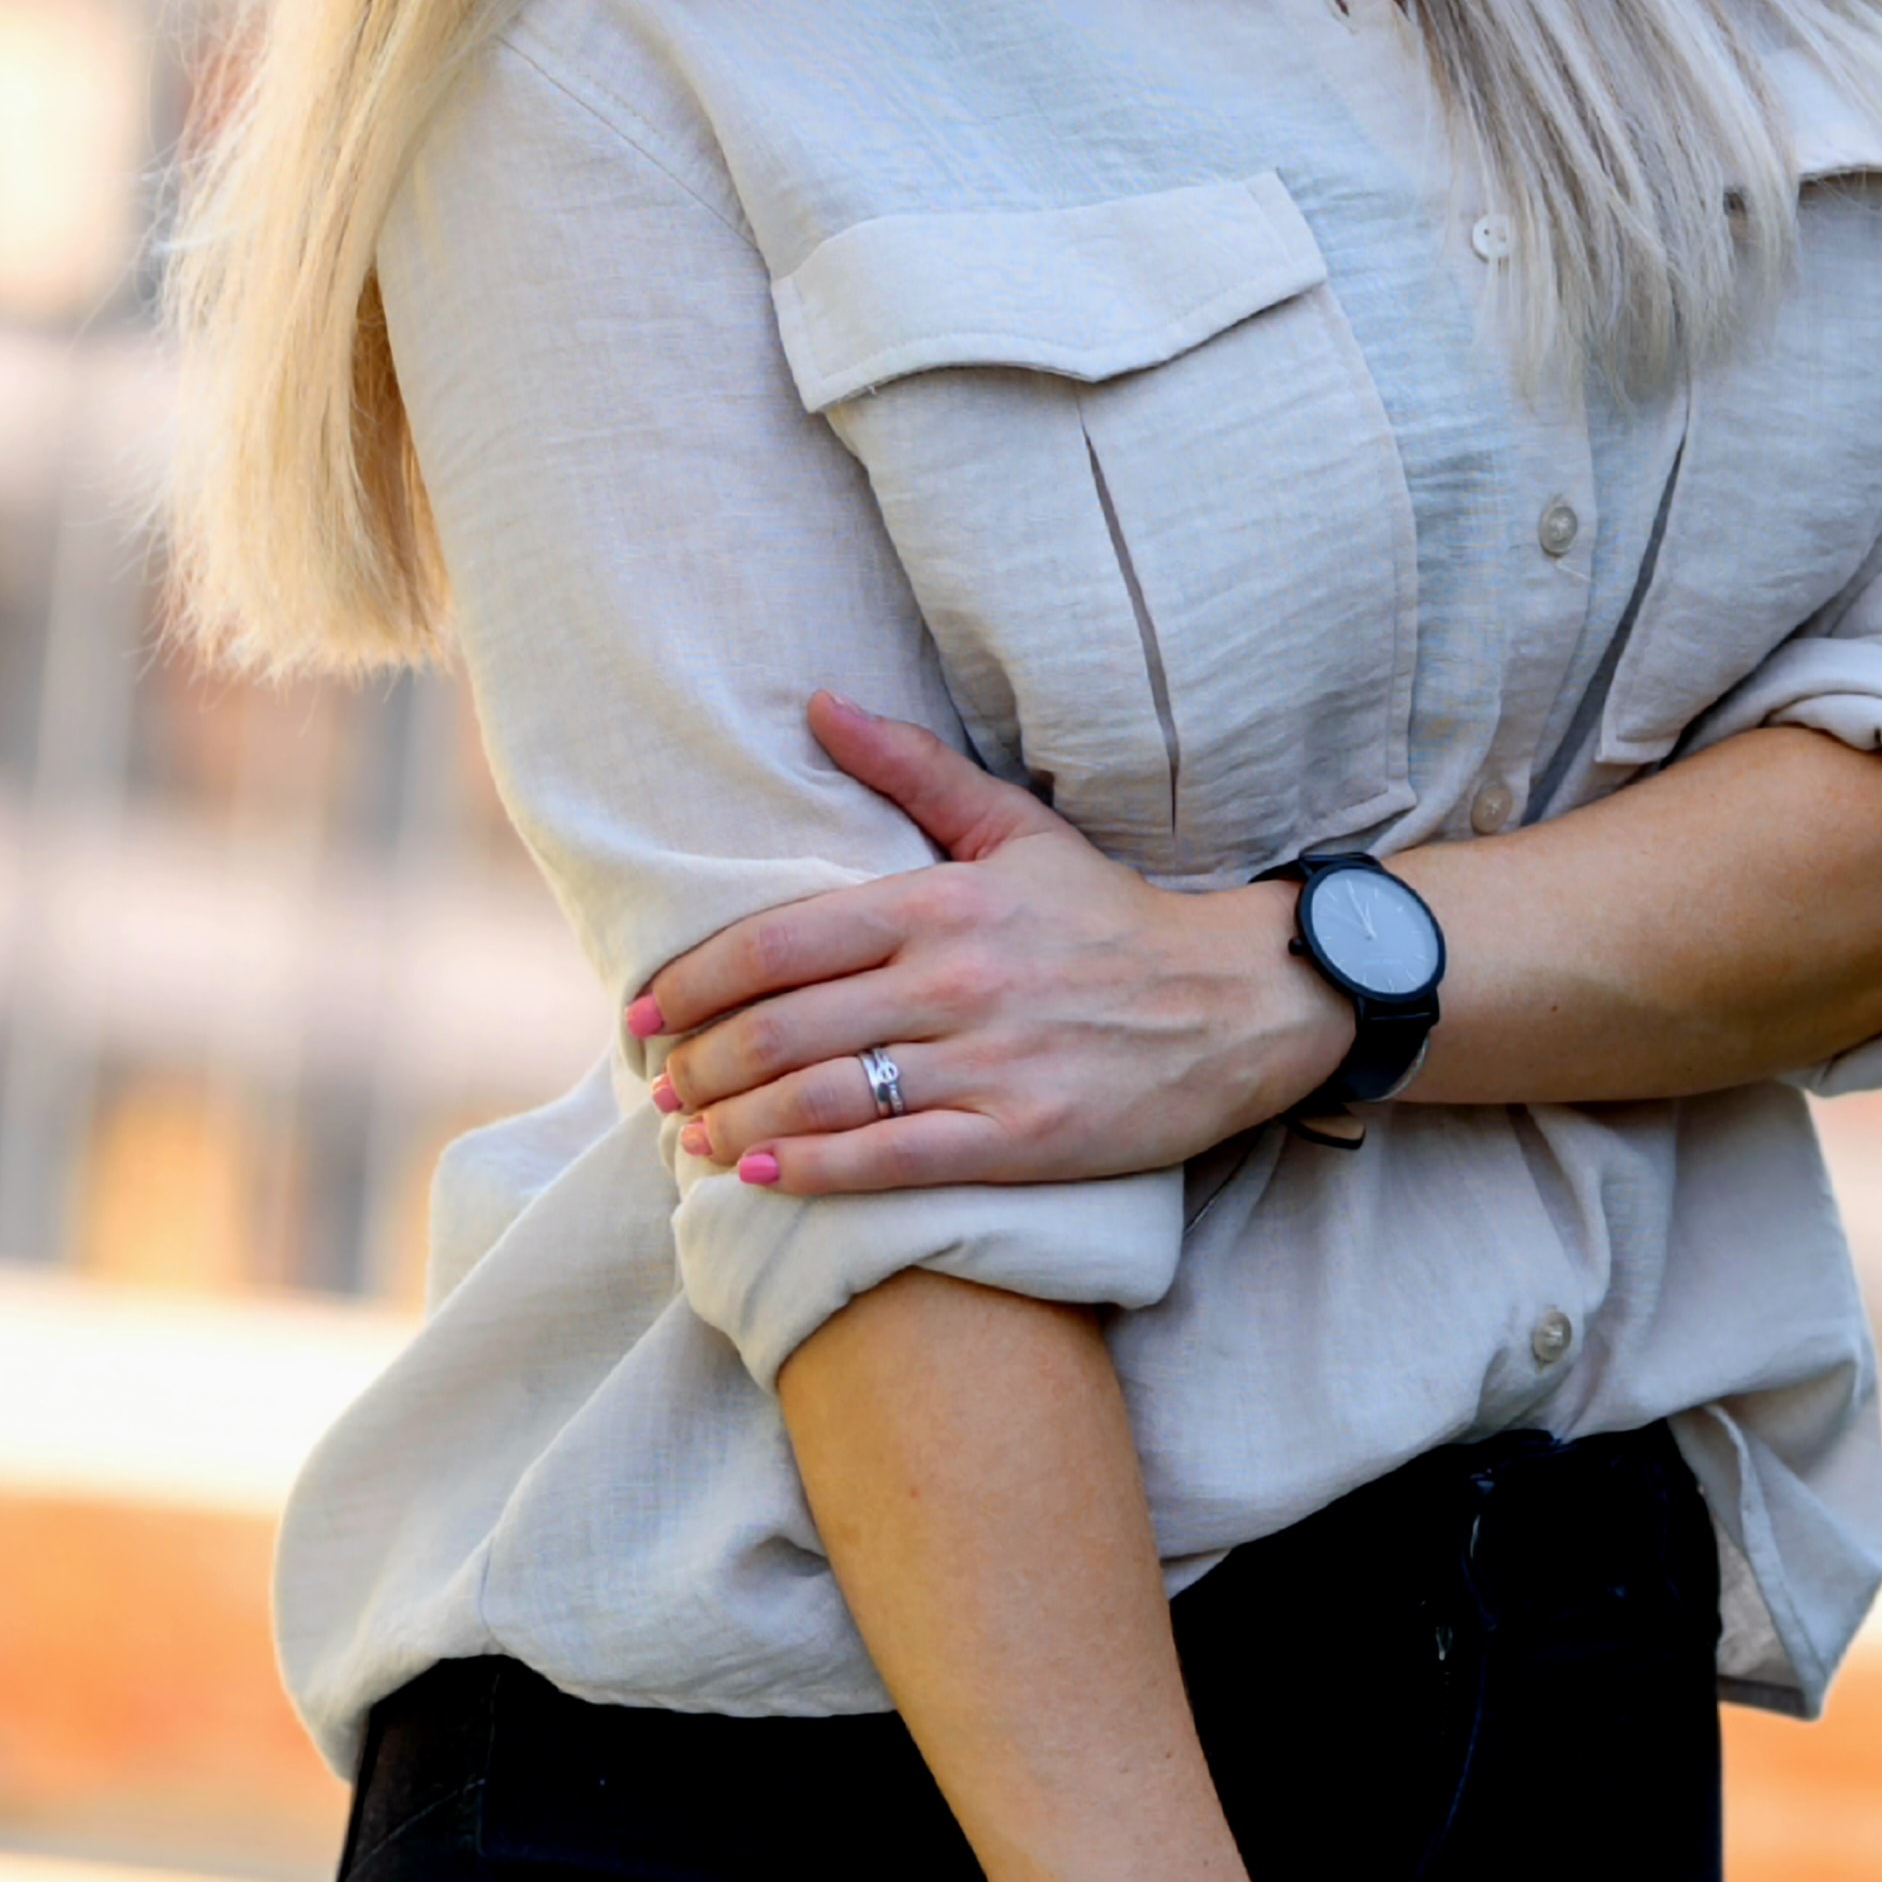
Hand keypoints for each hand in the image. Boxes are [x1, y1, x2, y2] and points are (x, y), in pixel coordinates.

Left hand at [630, 694, 1338, 1189]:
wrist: (1238, 1001)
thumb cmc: (1111, 917)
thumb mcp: (1015, 829)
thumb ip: (910, 768)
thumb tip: (816, 702)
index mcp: (941, 901)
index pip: (778, 942)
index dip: (692, 984)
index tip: (644, 1012)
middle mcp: (954, 979)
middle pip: (783, 1028)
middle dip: (700, 1063)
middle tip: (659, 1084)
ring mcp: (988, 1062)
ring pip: (823, 1098)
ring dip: (737, 1123)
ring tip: (693, 1135)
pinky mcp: (1021, 1137)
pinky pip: (890, 1160)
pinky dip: (811, 1173)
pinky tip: (759, 1178)